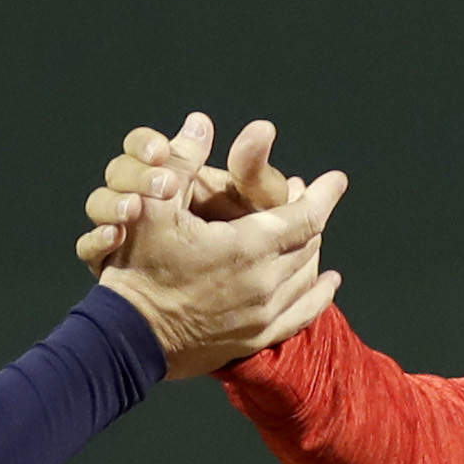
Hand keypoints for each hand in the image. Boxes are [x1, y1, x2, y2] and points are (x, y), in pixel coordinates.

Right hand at [84, 114, 345, 378]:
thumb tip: (200, 123)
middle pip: (307, 245)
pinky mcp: (254, 340)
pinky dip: (318, 296)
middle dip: (312, 218)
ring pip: (306, 278)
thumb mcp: (153, 207)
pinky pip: (301, 316)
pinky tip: (326, 285)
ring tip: (315, 235)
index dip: (323, 194)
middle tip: (310, 198)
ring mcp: (261, 316)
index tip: (336, 179)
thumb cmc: (137, 269)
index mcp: (246, 247)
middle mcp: (264, 283)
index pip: (304, 217)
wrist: (127, 337)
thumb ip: (181, 162)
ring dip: (313, 252)